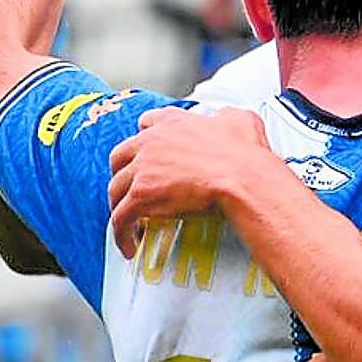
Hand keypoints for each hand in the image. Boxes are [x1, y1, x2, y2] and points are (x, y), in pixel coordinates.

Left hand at [108, 106, 274, 257]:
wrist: (244, 179)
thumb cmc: (245, 154)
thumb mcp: (240, 120)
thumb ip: (227, 116)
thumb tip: (226, 118)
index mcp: (173, 123)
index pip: (146, 123)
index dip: (145, 139)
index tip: (147, 152)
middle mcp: (152, 142)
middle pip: (120, 156)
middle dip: (122, 173)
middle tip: (132, 189)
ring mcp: (143, 169)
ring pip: (116, 189)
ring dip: (119, 205)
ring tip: (129, 222)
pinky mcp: (141, 196)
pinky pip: (121, 218)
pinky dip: (121, 233)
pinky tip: (130, 246)